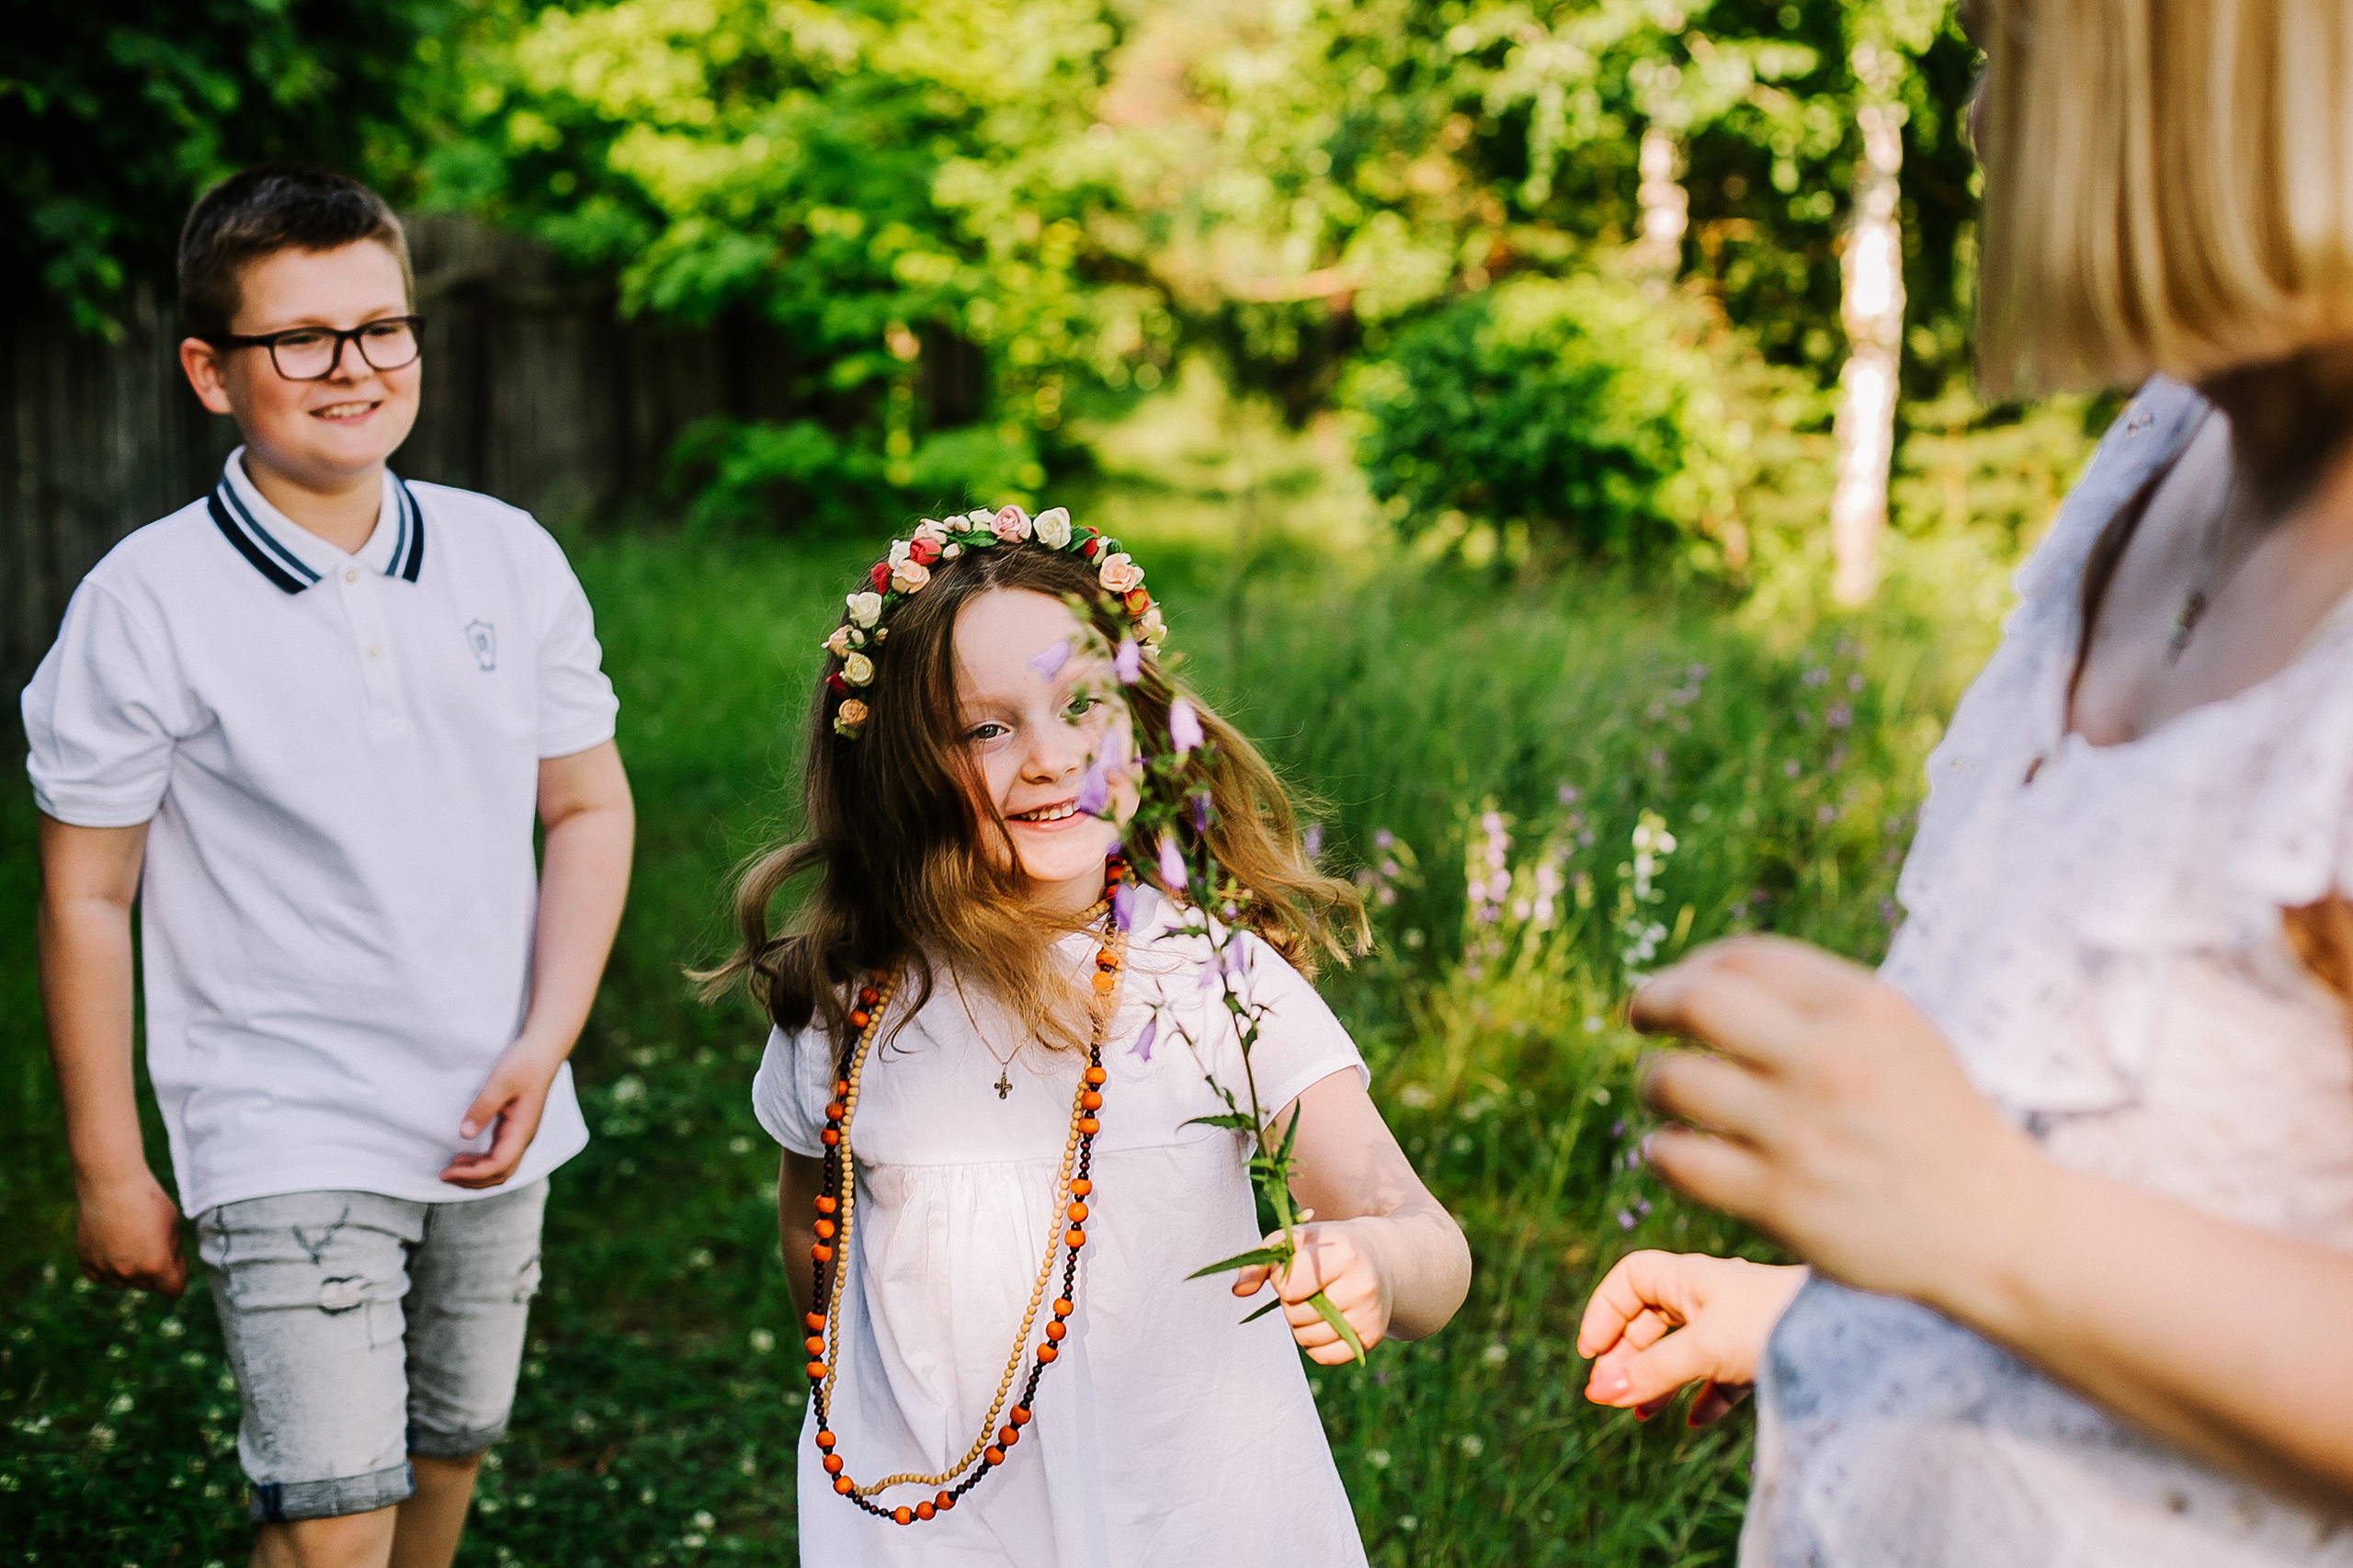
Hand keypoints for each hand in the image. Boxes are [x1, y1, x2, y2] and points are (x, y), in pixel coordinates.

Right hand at [75, 1170, 186, 1295]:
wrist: (110, 1183)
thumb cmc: (147, 1200)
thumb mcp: (173, 1225)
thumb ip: (172, 1252)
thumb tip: (169, 1266)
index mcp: (156, 1266)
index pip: (173, 1291)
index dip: (178, 1275)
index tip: (175, 1260)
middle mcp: (129, 1273)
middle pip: (148, 1285)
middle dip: (153, 1269)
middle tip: (151, 1241)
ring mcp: (105, 1269)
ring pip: (123, 1282)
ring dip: (129, 1269)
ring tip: (129, 1239)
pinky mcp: (86, 1262)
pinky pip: (101, 1275)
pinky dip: (107, 1266)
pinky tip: (111, 1244)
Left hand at [440, 1040, 563, 1188]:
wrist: (543, 1051)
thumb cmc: (523, 1064)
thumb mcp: (500, 1082)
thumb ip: (483, 1108)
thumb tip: (464, 1134)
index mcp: (522, 1130)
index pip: (498, 1165)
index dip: (472, 1174)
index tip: (446, 1170)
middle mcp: (524, 1138)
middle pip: (500, 1175)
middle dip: (471, 1181)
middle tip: (442, 1175)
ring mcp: (522, 1135)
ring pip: (501, 1169)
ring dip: (476, 1175)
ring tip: (450, 1168)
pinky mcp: (517, 1130)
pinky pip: (500, 1158)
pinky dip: (481, 1165)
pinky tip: (464, 1157)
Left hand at [1230, 1219, 1390, 1365]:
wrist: (1380, 1261)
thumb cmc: (1327, 1248)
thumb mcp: (1295, 1241)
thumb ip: (1260, 1261)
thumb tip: (1239, 1291)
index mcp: (1344, 1255)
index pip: (1289, 1286)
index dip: (1282, 1279)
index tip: (1295, 1268)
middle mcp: (1362, 1288)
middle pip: (1295, 1314)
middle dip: (1292, 1302)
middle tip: (1311, 1285)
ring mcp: (1369, 1317)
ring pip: (1305, 1338)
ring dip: (1301, 1323)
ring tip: (1320, 1300)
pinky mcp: (1370, 1340)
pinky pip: (1322, 1356)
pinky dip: (1315, 1342)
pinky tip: (1328, 1319)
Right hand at [1579, 1251, 1806, 1423]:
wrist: (1851, 1338)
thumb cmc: (1773, 1324)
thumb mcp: (1704, 1348)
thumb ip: (1654, 1371)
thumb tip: (1602, 1394)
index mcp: (1690, 1277)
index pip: (1630, 1280)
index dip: (1604, 1311)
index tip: (1591, 1352)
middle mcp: (1709, 1296)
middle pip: (1650, 1319)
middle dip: (1626, 1356)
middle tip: (1607, 1394)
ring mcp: (1734, 1326)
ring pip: (1681, 1350)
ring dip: (1656, 1381)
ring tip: (1640, 1414)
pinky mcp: (1758, 1355)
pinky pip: (1718, 1376)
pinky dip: (1701, 1397)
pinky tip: (1695, 1421)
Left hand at [1630, 935, 2044, 1303]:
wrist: (1998, 1227)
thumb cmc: (1931, 1120)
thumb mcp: (1897, 1033)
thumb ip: (1814, 1000)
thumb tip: (1700, 974)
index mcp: (1864, 1007)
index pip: (1743, 957)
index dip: (1694, 965)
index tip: (1683, 986)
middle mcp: (1831, 1062)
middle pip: (1696, 1001)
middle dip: (1652, 1001)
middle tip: (1641, 1015)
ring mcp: (1802, 1134)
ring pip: (1672, 1081)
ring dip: (1650, 1081)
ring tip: (1662, 1089)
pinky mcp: (1781, 1203)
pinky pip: (1677, 1159)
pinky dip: (1660, 1149)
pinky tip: (1673, 1149)